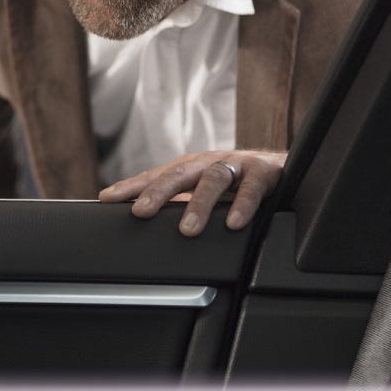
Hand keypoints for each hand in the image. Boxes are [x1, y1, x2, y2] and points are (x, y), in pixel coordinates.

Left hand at [98, 150, 286, 236]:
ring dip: (199, 204)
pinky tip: (234, 222)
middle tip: (141, 212)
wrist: (282, 169)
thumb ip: (178, 205)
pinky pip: (252, 188)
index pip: (156, 176)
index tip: (107, 198)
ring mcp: (236, 165)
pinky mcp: (264, 172)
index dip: (131, 186)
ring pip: (214, 179)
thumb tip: (142, 224)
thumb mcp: (204, 193)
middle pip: (179, 173)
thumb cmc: (236, 184)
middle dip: (157, 192)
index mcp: (191, 168)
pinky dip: (243, 205)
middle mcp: (209, 162)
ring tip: (188, 228)